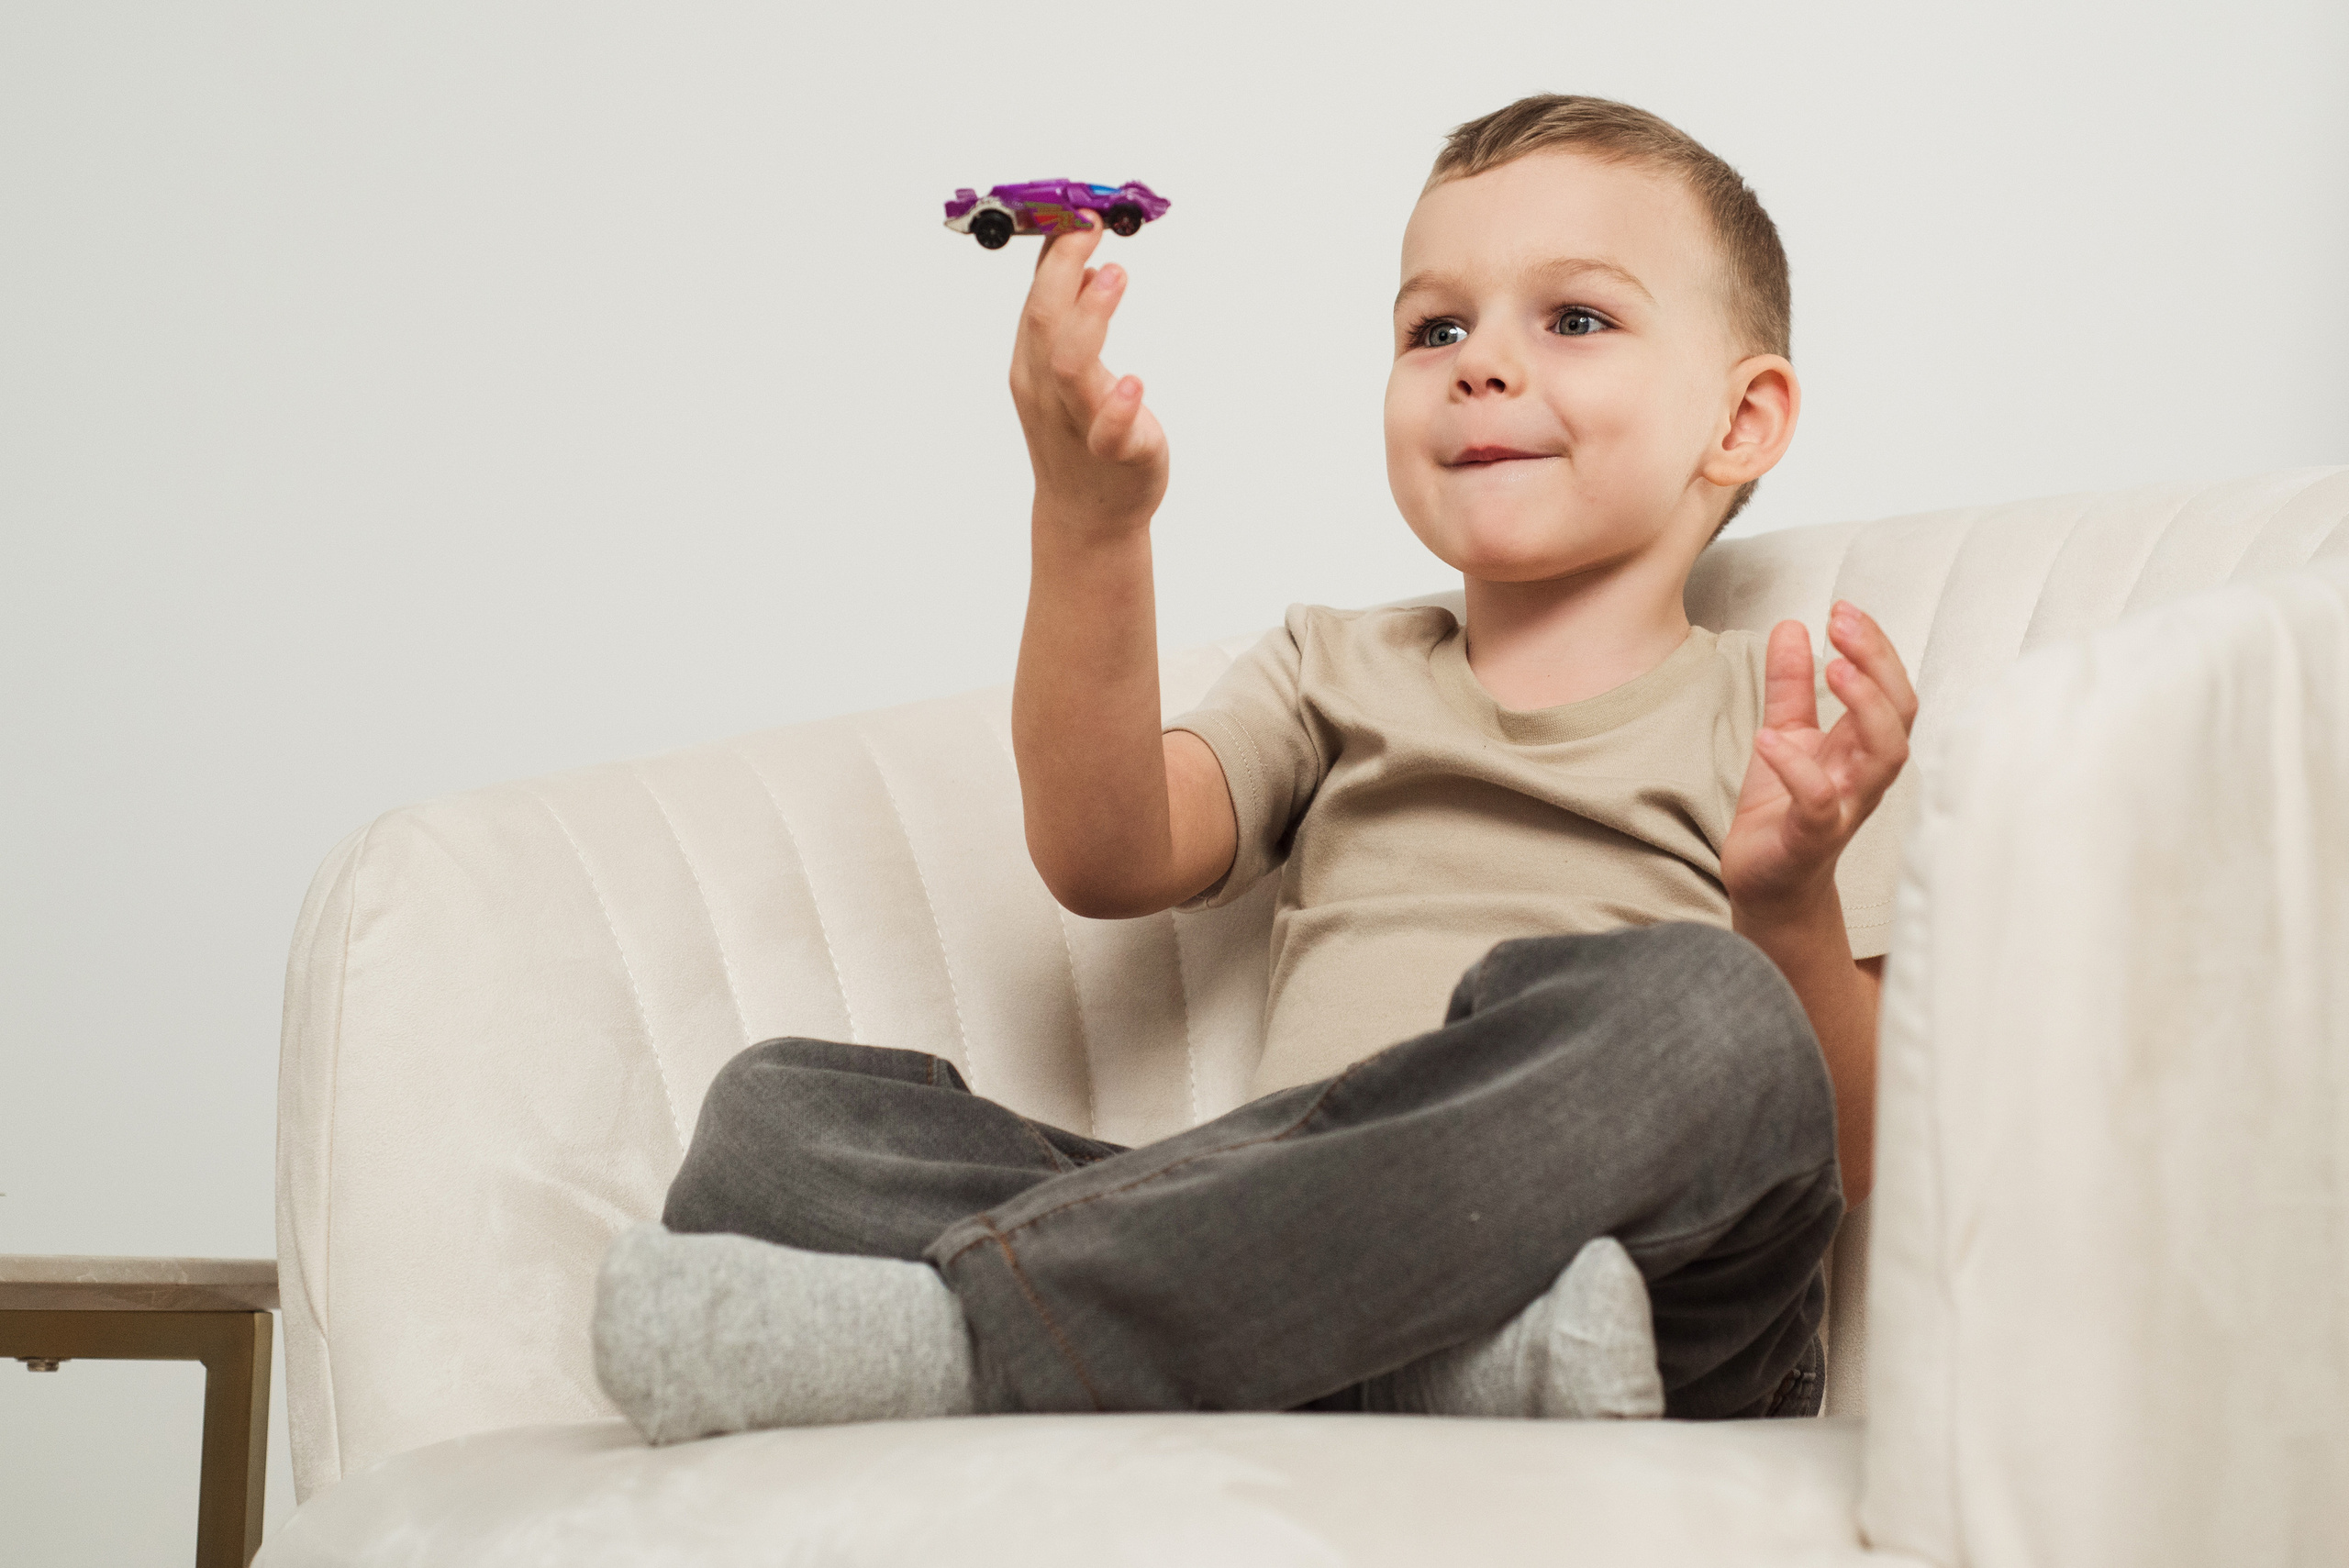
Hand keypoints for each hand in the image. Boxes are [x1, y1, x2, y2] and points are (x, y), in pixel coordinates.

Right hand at [1009, 215, 1167, 539]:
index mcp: (1032, 364)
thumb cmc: (1079, 435)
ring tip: (1115, 275)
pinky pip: (1109, 430)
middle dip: (1066, 269)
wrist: (1087, 516)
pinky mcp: (1114, 454)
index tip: (1076, 210)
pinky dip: (1119, 405)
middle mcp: (1047, 390)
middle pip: (1044, 320)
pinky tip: (1134, 383)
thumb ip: (1066, 313)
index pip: (1035, 297)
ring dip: (1091, 315)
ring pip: (1071, 365)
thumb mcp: (1061, 368)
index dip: (1054, 251)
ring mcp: (1077, 422)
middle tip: (1093, 228)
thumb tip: (1077, 253)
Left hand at [1722, 602, 1917, 915]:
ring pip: (1884, 758)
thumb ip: (1790, 685)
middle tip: (1843, 623)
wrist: (1766, 882)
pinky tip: (1769, 739)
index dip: (1875, 647)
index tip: (1842, 608)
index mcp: (1861, 746)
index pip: (1890, 688)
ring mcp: (1846, 807)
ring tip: (1833, 671)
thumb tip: (1792, 626)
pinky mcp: (1813, 837)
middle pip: (1899, 714)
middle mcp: (1865, 774)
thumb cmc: (1783, 811)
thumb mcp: (1784, 733)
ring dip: (1865, 709)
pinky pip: (1820, 803)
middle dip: (1879, 664)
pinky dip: (1798, 770)